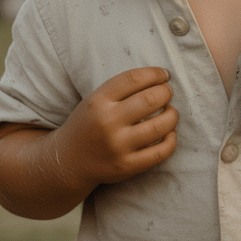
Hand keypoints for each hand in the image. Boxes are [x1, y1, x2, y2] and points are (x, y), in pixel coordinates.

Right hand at [57, 66, 177, 186]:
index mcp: (98, 101)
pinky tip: (169, 133)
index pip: (134, 79)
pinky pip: (160, 152)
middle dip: (166, 93)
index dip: (155, 74)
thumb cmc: (89, 124)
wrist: (68, 161)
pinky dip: (171, 140)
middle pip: (150, 99)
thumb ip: (122, 89)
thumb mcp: (95, 100)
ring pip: (160, 126)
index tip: (164, 75)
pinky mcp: (126, 166)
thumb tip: (162, 78)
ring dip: (172, 115)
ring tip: (170, 112)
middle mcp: (107, 123)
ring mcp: (117, 146)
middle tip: (167, 93)